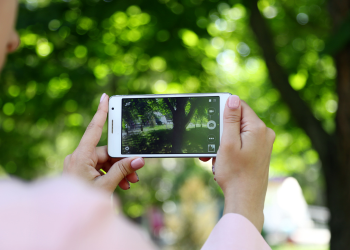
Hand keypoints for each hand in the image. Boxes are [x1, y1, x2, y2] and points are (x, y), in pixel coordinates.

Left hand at [63, 93, 144, 194]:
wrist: (67, 219)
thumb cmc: (82, 203)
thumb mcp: (106, 186)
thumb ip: (123, 171)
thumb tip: (139, 159)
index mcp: (80, 157)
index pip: (93, 130)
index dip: (101, 112)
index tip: (105, 97)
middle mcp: (78, 157)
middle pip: (106, 152)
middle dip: (122, 162)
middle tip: (136, 173)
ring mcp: (79, 164)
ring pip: (105, 161)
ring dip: (118, 171)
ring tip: (130, 183)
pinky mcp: (81, 171)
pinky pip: (99, 167)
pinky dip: (110, 175)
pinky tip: (121, 185)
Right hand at [200, 95, 274, 231]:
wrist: (245, 201)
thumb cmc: (234, 174)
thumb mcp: (227, 143)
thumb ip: (231, 119)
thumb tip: (233, 98)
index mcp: (258, 128)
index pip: (240, 106)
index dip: (223, 112)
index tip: (212, 123)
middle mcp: (264, 134)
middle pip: (238, 121)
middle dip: (221, 131)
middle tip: (209, 146)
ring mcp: (264, 144)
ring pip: (238, 134)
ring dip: (223, 142)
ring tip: (213, 157)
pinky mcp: (260, 153)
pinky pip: (242, 143)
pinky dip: (230, 149)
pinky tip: (221, 161)